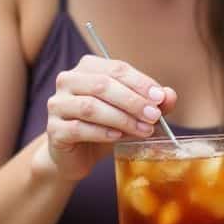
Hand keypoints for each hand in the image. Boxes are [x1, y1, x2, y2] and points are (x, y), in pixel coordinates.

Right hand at [43, 54, 176, 181]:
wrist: (76, 156)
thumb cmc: (104, 127)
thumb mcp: (131, 112)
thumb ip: (150, 102)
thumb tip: (169, 96)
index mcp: (87, 67)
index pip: (116, 68)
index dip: (140, 82)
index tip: (160, 98)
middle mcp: (67, 80)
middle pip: (102, 85)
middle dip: (133, 101)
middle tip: (154, 116)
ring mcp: (57, 105)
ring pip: (91, 106)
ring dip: (122, 118)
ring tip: (143, 129)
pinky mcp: (54, 129)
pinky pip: (79, 128)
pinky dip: (102, 132)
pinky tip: (118, 137)